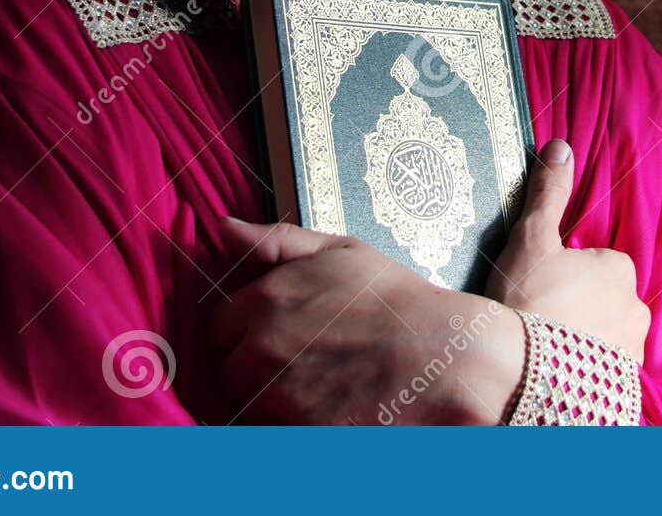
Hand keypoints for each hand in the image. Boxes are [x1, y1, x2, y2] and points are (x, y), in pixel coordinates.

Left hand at [208, 218, 524, 424]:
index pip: (218, 328)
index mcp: (266, 298)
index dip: (246, 333)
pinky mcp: (295, 432)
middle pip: (226, 370)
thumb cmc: (397, 302)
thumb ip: (276, 240)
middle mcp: (261, 346)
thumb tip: (224, 227)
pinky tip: (323, 408)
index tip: (279, 335)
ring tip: (315, 387)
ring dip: (267, 400)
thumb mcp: (341, 252)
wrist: (443, 357)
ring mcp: (276, 393)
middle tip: (300, 363)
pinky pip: (268, 434)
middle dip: (252, 369)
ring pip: (245, 405)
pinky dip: (287, 426)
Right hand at [485, 138, 649, 361]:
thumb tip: (560, 146)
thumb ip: (549, 193)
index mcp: (620, 270)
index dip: (565, 275)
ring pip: (606, 337)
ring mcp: (630, 352)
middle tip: (539, 319)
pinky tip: (558, 374)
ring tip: (546, 350)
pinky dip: (586, 372)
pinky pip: (605, 372)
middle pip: (604, 301)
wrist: (519, 375)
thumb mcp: (532, 238)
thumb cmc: (526, 300)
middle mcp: (636, 311)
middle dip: (578, 309)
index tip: (540, 289)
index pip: (598, 264)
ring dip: (583, 342)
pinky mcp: (621, 386)